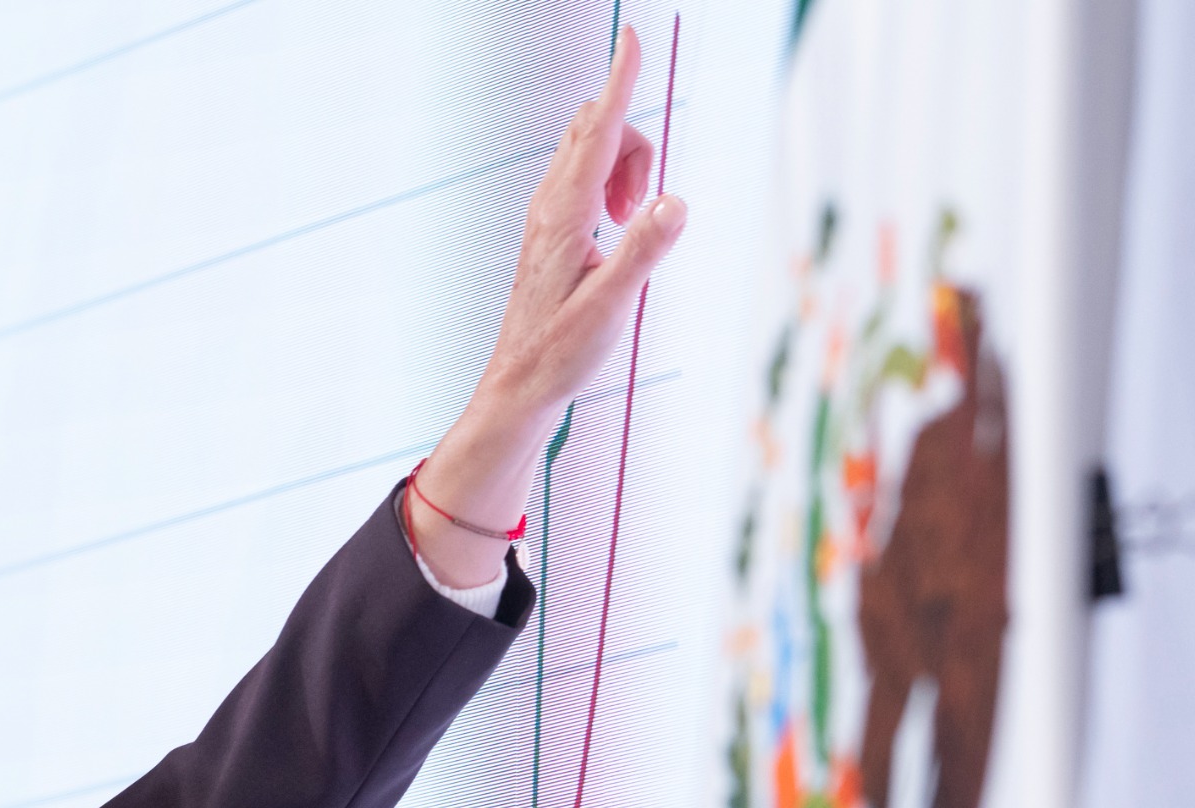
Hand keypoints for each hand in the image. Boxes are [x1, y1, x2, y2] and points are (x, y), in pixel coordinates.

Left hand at [410, 26, 686, 589]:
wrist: (520, 383)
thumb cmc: (561, 351)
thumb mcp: (611, 306)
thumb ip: (643, 251)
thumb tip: (674, 202)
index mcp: (565, 211)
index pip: (599, 130)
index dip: (620, 82)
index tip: (632, 38)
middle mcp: (550, 202)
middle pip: (598, 129)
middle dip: (635, 143)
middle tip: (641, 209)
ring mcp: (547, 213)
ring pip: (592, 152)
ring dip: (627, 170)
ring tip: (631, 226)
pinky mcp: (551, 229)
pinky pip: (585, 178)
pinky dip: (613, 187)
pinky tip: (618, 229)